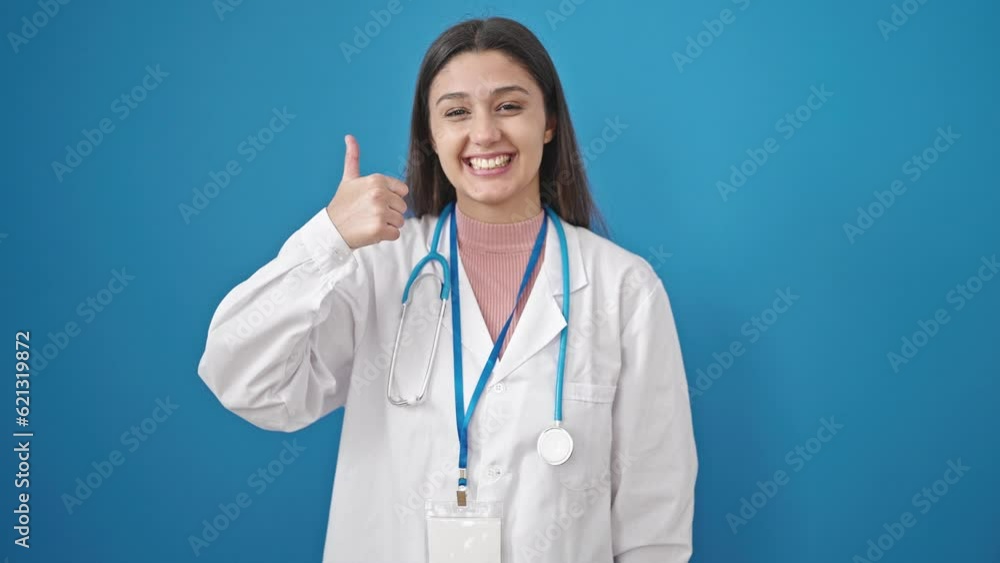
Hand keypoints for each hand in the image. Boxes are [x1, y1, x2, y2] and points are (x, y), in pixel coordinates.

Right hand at [326, 134, 409, 248]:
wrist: (331, 229)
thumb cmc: (342, 205)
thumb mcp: (348, 179)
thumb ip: (353, 157)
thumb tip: (349, 136)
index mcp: (377, 180)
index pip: (402, 191)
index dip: (391, 198)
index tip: (375, 202)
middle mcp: (379, 194)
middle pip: (402, 207)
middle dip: (390, 213)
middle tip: (370, 214)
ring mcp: (380, 212)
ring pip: (400, 221)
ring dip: (388, 225)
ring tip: (370, 222)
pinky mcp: (380, 229)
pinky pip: (395, 234)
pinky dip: (385, 236)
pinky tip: (371, 231)